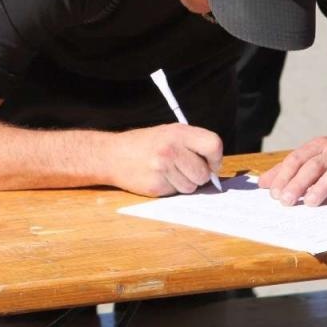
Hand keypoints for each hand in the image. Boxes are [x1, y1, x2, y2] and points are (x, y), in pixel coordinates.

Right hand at [108, 124, 223, 196]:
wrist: (112, 154)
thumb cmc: (144, 144)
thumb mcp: (168, 133)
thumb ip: (191, 145)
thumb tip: (214, 168)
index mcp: (178, 132)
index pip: (213, 145)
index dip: (215, 158)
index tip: (210, 164)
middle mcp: (171, 148)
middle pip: (203, 173)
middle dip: (198, 175)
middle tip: (183, 169)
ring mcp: (163, 168)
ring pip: (191, 187)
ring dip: (184, 184)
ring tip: (167, 172)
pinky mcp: (156, 185)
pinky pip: (176, 193)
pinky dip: (171, 188)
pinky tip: (158, 178)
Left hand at [258, 130, 326, 206]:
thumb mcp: (315, 154)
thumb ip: (290, 169)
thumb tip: (263, 184)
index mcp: (319, 146)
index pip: (297, 159)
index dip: (284, 175)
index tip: (274, 193)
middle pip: (314, 166)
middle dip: (298, 183)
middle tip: (286, 201)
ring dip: (323, 186)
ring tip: (310, 202)